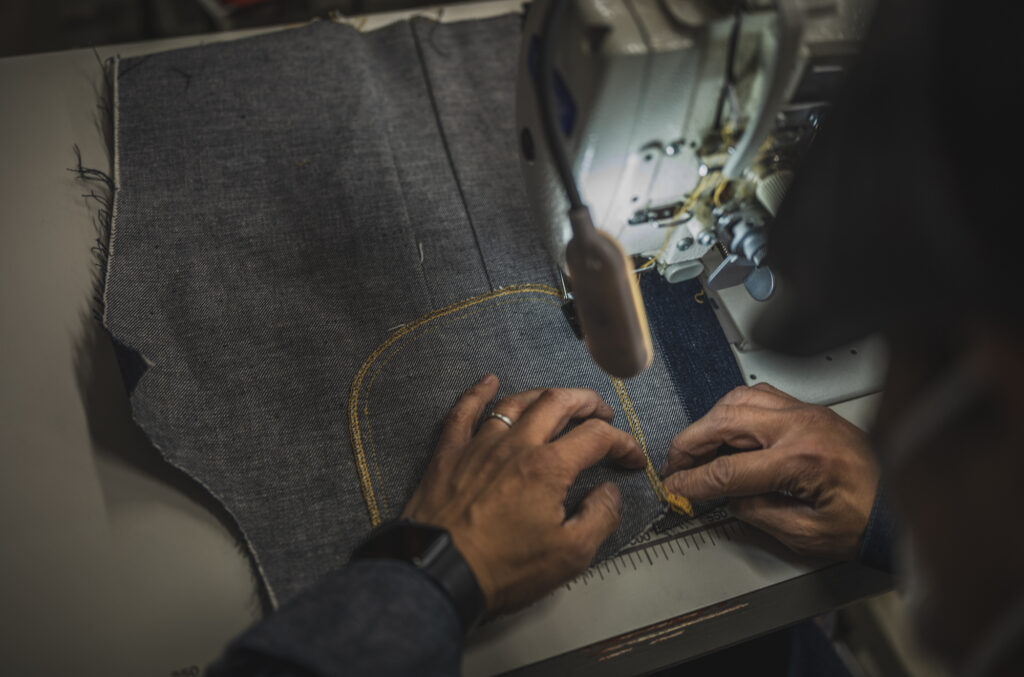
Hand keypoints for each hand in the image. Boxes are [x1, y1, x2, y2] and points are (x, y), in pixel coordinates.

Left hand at [402, 374, 645, 613]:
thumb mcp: (569, 555)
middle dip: (587, 403)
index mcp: (549, 467)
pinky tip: (488, 381)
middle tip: (602, 412)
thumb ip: (599, 518)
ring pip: (516, 402)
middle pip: (558, 403)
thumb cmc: (502, 568)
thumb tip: (609, 492)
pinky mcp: (449, 453)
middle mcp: (516, 445)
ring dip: (544, 395)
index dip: (622, 442)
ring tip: (560, 400)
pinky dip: (478, 392)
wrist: (438, 574)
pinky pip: (464, 411)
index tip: (632, 458)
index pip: (597, 438)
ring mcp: (479, 444)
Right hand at [661, 383, 878, 559]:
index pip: (728, 469)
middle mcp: (801, 426)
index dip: (693, 481)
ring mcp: (805, 412)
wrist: (901, 506)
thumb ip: (758, 514)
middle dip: (690, 444)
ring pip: (738, 399)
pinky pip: (759, 395)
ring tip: (695, 447)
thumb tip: (726, 499)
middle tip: (674, 465)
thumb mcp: (807, 535)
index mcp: (802, 460)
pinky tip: (726, 428)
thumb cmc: (867, 521)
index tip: (675, 489)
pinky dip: (733, 409)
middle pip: (724, 421)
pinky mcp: (809, 410)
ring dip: (708, 422)